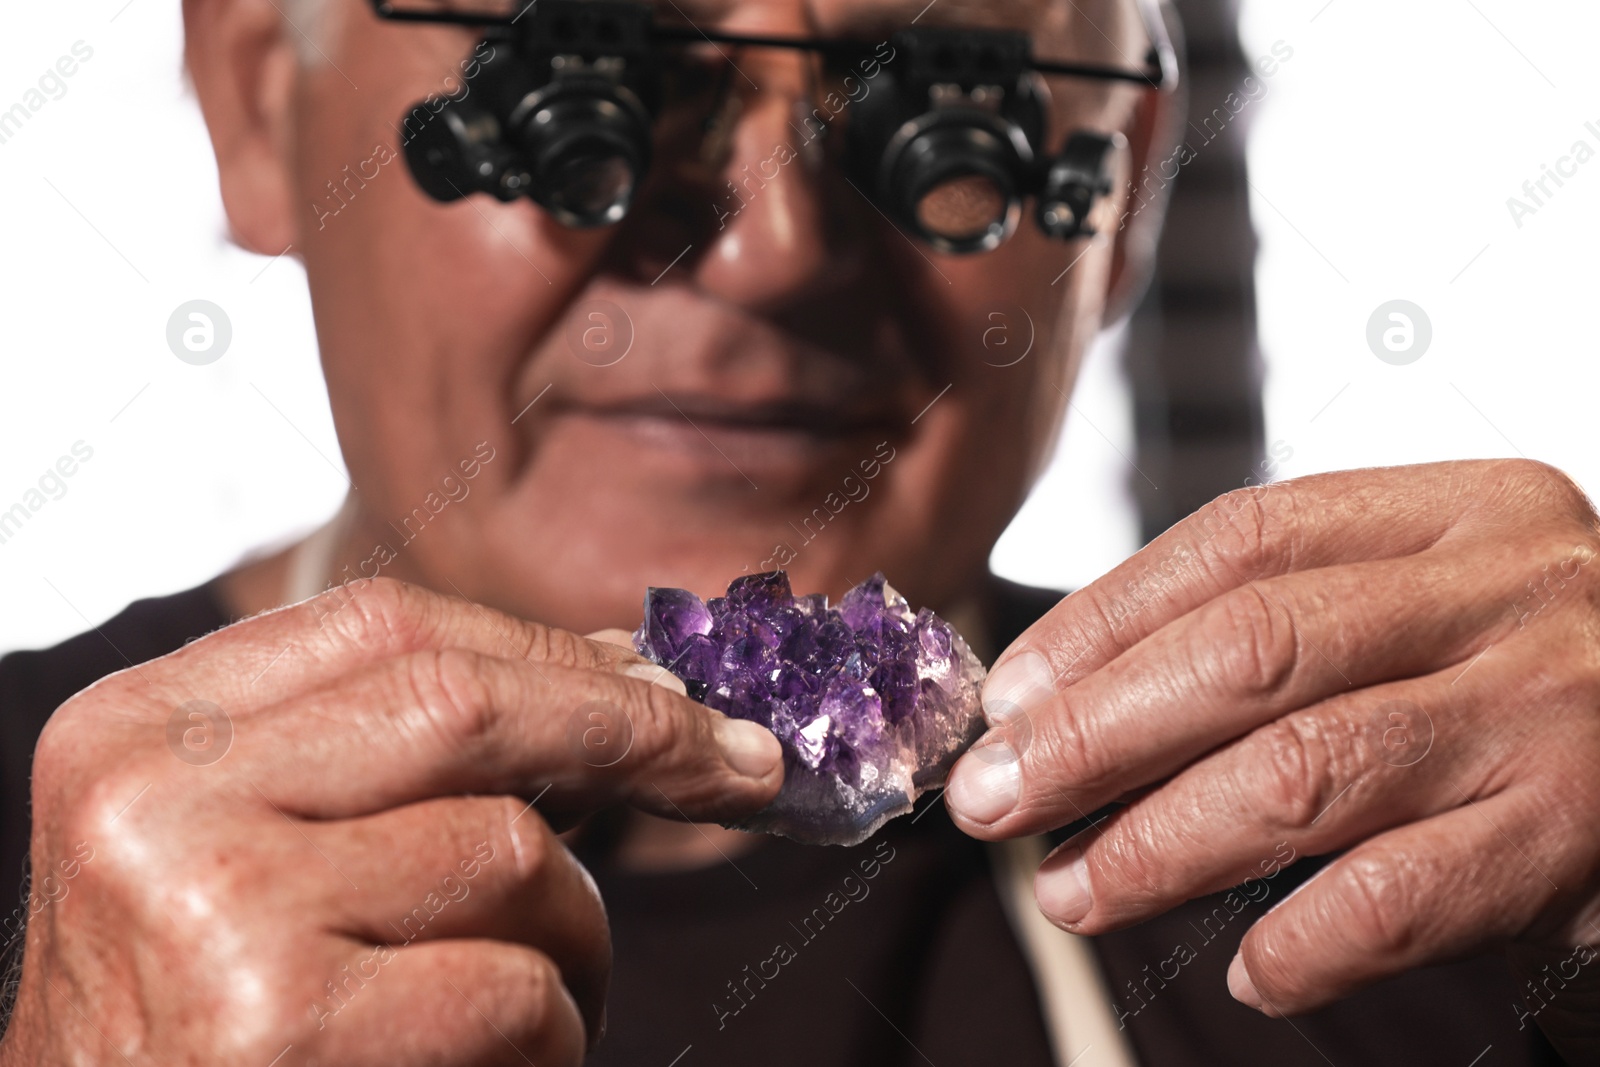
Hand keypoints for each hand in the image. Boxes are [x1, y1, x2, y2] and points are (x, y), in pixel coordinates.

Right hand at [1, 578, 781, 1065]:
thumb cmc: (198, 1028)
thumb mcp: (243, 857)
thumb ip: (391, 764)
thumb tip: (617, 676)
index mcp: (138, 730)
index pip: (389, 627)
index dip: (552, 649)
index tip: (666, 683)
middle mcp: (156, 801)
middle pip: (464, 702)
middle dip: (633, 731)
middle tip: (740, 765)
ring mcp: (216, 909)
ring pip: (513, 853)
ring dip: (572, 937)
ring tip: (531, 1004)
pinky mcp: (282, 1024)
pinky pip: (515, 985)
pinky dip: (550, 1034)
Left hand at [945, 459, 1599, 1059]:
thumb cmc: (1538, 676)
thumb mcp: (1440, 605)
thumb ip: (1294, 626)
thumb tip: (1076, 706)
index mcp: (1454, 514)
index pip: (1239, 542)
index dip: (1103, 619)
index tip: (1011, 694)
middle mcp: (1507, 594)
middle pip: (1251, 650)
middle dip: (1097, 734)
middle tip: (994, 799)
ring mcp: (1550, 713)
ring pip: (1305, 773)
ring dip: (1159, 844)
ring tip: (1070, 890)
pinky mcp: (1582, 837)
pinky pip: (1402, 896)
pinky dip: (1304, 941)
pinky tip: (1249, 970)